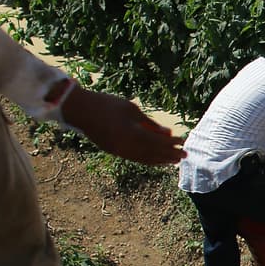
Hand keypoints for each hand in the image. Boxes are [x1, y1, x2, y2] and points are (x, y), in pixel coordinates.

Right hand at [60, 87, 184, 165]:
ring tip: (173, 161)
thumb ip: (149, 123)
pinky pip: (135, 158)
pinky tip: (156, 159)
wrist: (80, 110)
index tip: (183, 142)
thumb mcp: (132, 110)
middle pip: (154, 153)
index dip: (172, 143)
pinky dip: (148, 160)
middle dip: (170, 155)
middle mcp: (127, 146)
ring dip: (160, 160)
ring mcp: (119, 151)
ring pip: (144, 159)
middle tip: (184, 156)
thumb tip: (166, 133)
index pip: (158, 142)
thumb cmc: (107, 105)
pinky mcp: (113, 151)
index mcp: (133, 134)